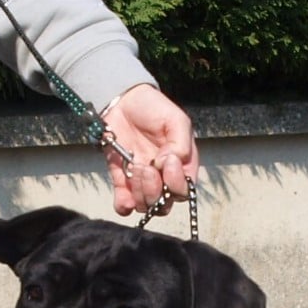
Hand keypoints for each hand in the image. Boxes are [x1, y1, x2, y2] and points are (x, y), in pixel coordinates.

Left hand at [101, 84, 198, 217]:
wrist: (123, 101)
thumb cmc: (153, 108)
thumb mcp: (175, 119)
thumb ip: (181, 143)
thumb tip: (170, 164)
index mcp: (181, 166)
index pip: (184, 190)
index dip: (176, 184)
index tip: (166, 162)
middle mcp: (163, 180)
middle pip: (164, 204)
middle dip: (154, 191)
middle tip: (145, 167)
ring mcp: (143, 183)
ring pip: (146, 206)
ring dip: (140, 192)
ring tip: (134, 167)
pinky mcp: (123, 183)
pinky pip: (124, 206)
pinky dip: (124, 206)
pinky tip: (124, 197)